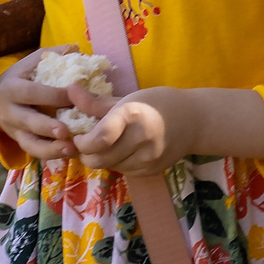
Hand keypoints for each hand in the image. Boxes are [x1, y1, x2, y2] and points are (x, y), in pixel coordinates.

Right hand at [0, 51, 79, 163]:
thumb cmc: (23, 76)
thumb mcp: (33, 61)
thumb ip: (54, 55)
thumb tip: (77, 49)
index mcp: (11, 88)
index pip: (32, 92)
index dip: (54, 95)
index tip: (76, 96)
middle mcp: (9, 111)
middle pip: (28, 121)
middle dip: (47, 127)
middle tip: (66, 131)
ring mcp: (14, 130)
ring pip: (30, 143)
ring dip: (50, 148)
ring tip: (70, 150)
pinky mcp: (20, 143)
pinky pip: (34, 152)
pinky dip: (51, 155)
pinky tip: (68, 154)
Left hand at [69, 86, 189, 175]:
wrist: (194, 121)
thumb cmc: (158, 103)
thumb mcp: (128, 97)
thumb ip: (95, 102)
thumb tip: (69, 91)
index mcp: (132, 115)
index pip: (101, 138)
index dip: (83, 142)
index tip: (78, 135)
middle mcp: (140, 139)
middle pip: (100, 159)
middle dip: (85, 154)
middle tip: (84, 144)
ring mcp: (148, 158)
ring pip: (109, 167)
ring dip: (100, 160)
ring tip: (103, 146)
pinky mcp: (151, 171)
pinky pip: (123, 172)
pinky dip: (115, 164)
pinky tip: (121, 152)